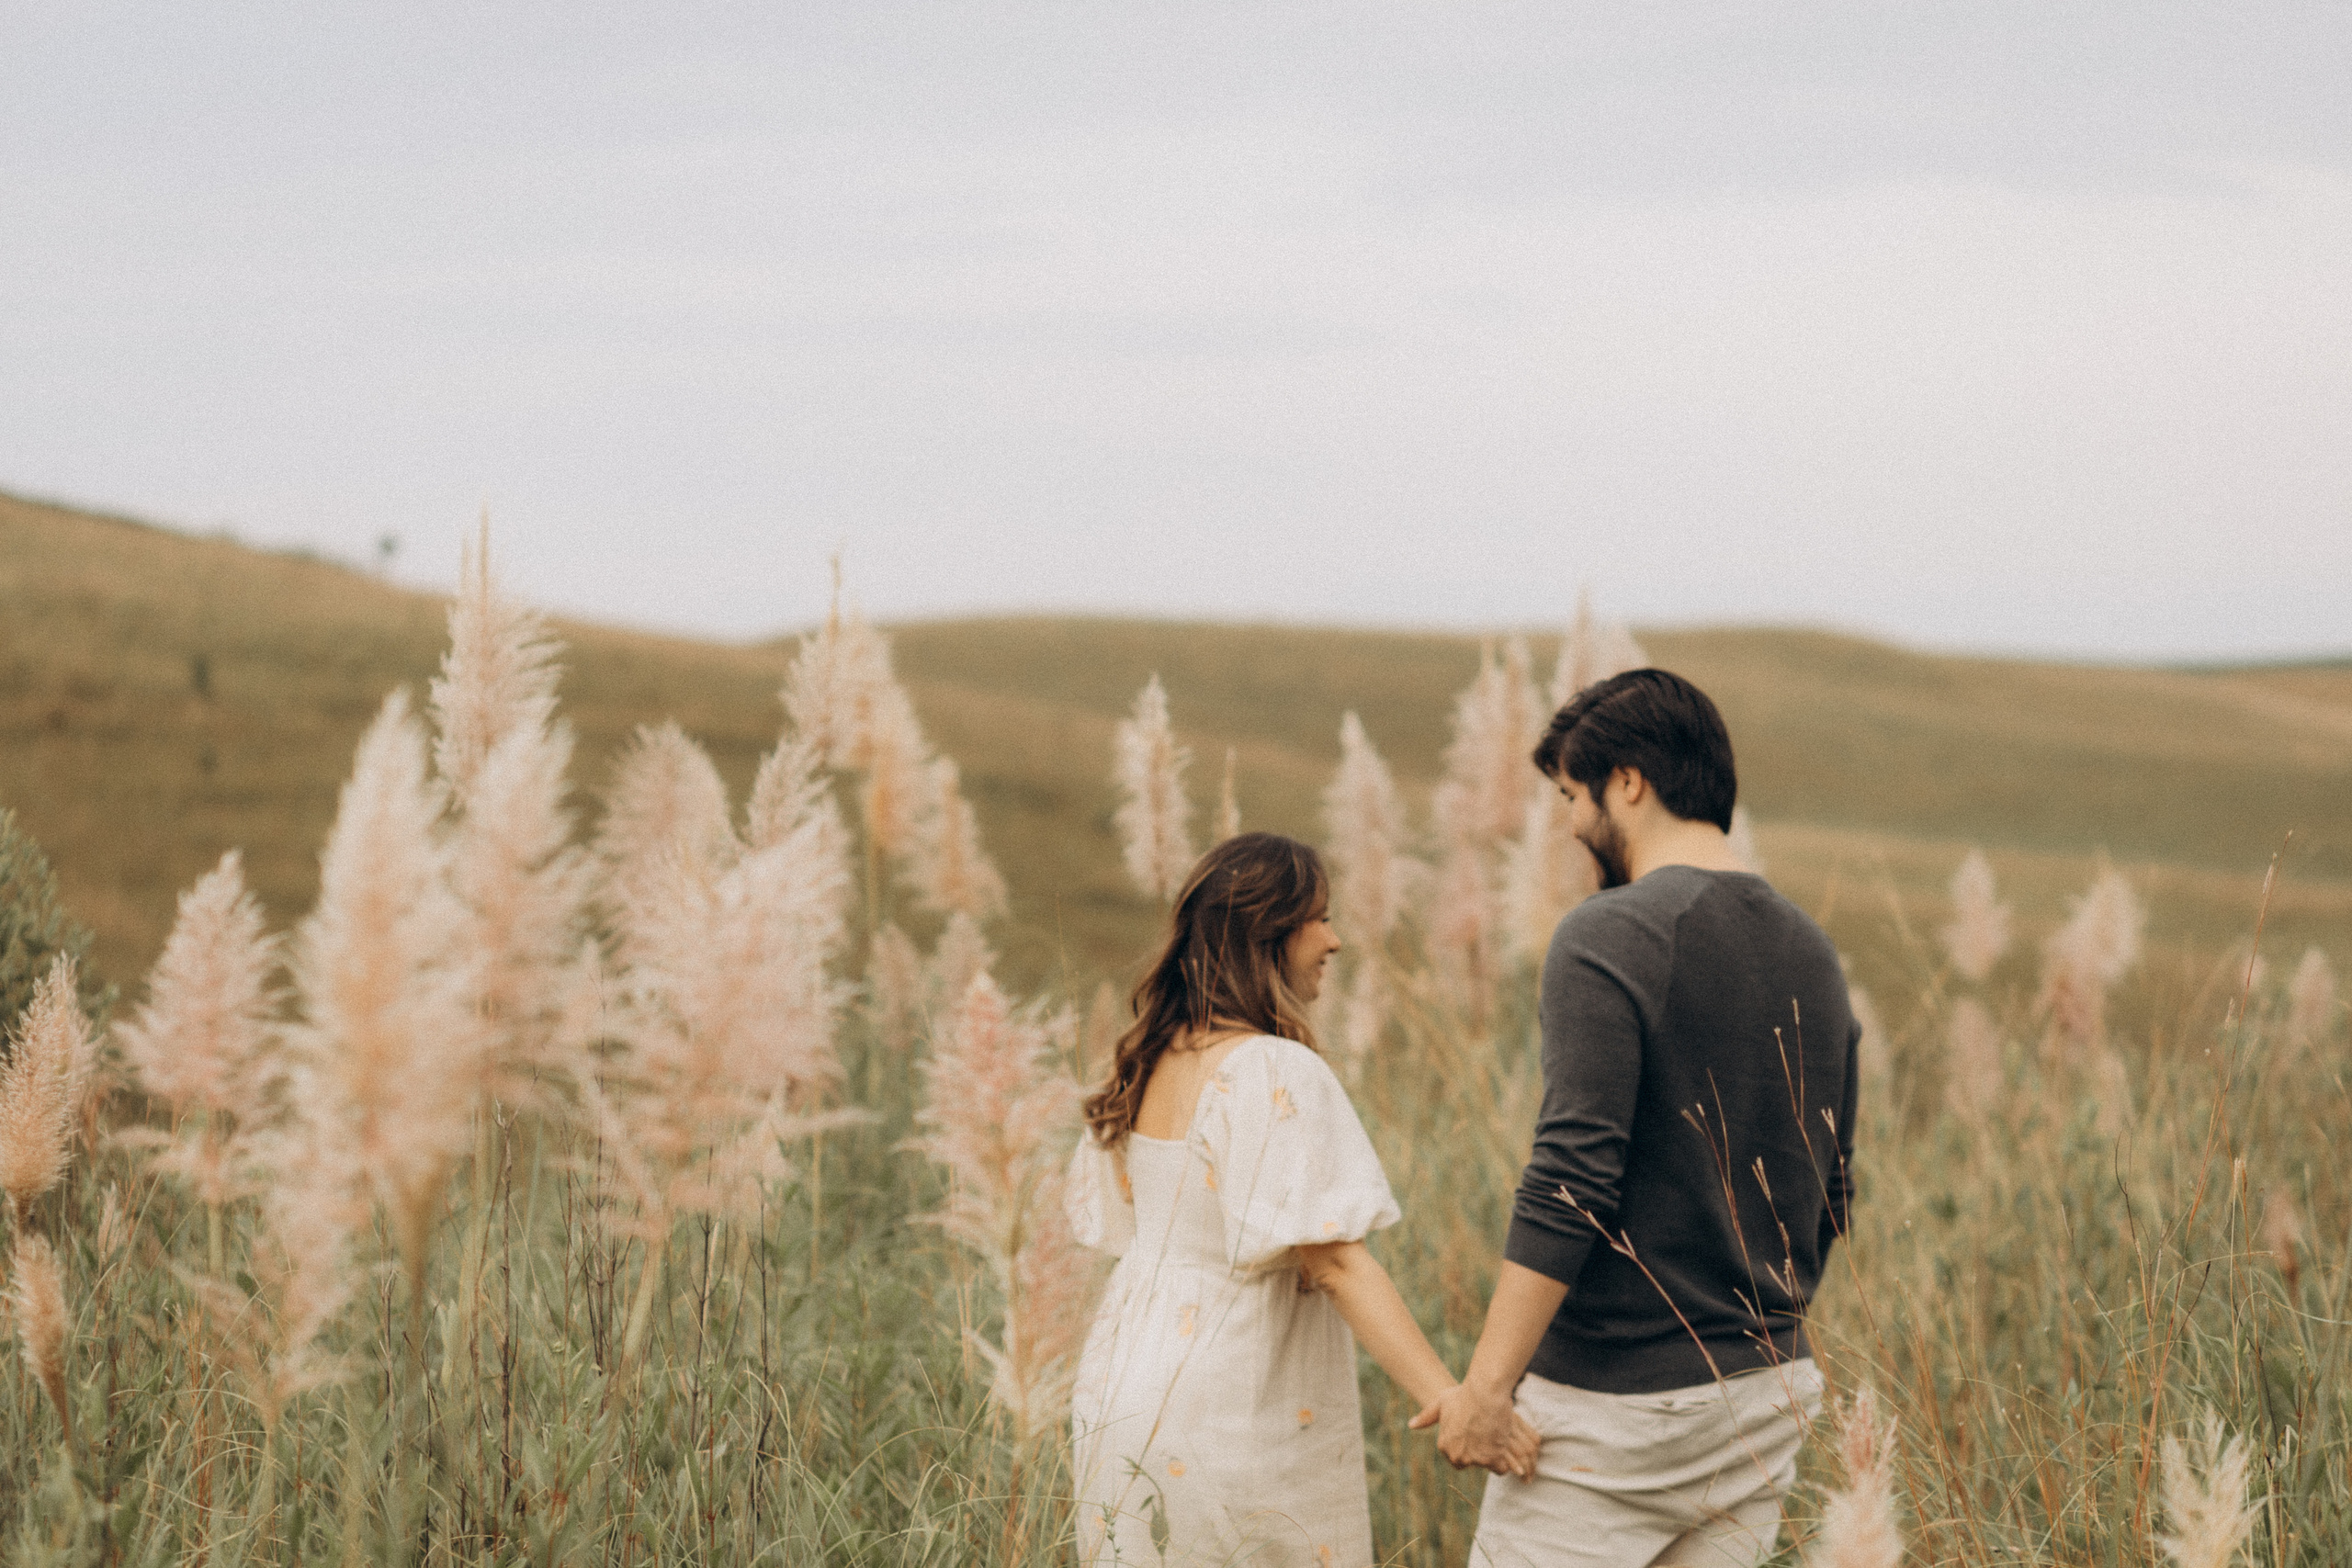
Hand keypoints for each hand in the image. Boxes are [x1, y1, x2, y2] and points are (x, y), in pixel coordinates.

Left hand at [1408, 1383, 1540, 1479]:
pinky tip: (1505, 1446)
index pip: (1457, 1458)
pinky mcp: (1492, 1459)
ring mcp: (1474, 1459)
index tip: (1475, 1437)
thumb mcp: (1441, 1402)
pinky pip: (1500, 1468)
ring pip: (1487, 1466)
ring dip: (1494, 1456)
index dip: (1468, 1448)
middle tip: (1487, 1436)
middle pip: (1472, 1463)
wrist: (1484, 1393)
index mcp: (1445, 1446)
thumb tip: (1412, 1425)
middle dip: (1480, 1453)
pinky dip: (1505, 1460)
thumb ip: (1427, 1416)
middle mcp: (1457, 1456)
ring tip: (1497, 1438)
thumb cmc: (1464, 1394)